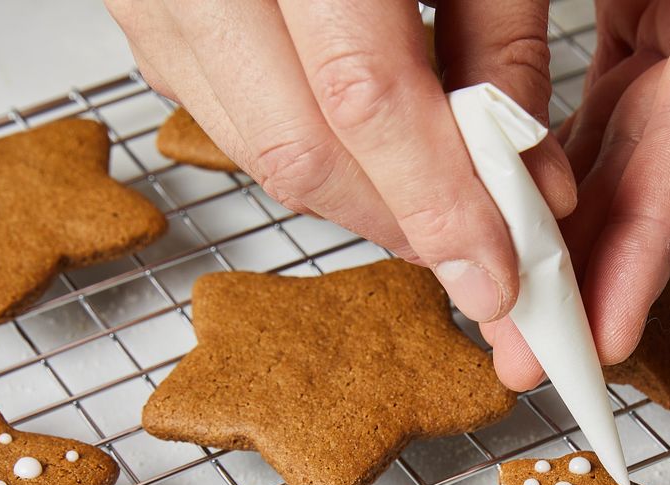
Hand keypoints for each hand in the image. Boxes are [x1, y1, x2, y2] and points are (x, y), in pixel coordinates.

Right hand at [105, 0, 575, 322]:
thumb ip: (496, 40)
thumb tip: (525, 172)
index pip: (364, 95)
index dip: (439, 201)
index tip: (498, 273)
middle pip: (298, 148)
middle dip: (399, 223)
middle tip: (476, 255)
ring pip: (252, 147)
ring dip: (355, 200)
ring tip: (432, 209)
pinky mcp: (144, 8)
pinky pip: (220, 114)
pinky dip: (304, 151)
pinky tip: (364, 152)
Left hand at [482, 0, 669, 389]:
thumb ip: (599, 29)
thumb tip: (521, 149)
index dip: (642, 257)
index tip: (603, 340)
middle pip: (650, 178)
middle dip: (588, 275)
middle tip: (535, 355)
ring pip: (621, 152)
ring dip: (565, 231)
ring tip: (517, 308)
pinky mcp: (654, 14)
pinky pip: (605, 107)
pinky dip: (559, 162)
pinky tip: (521, 211)